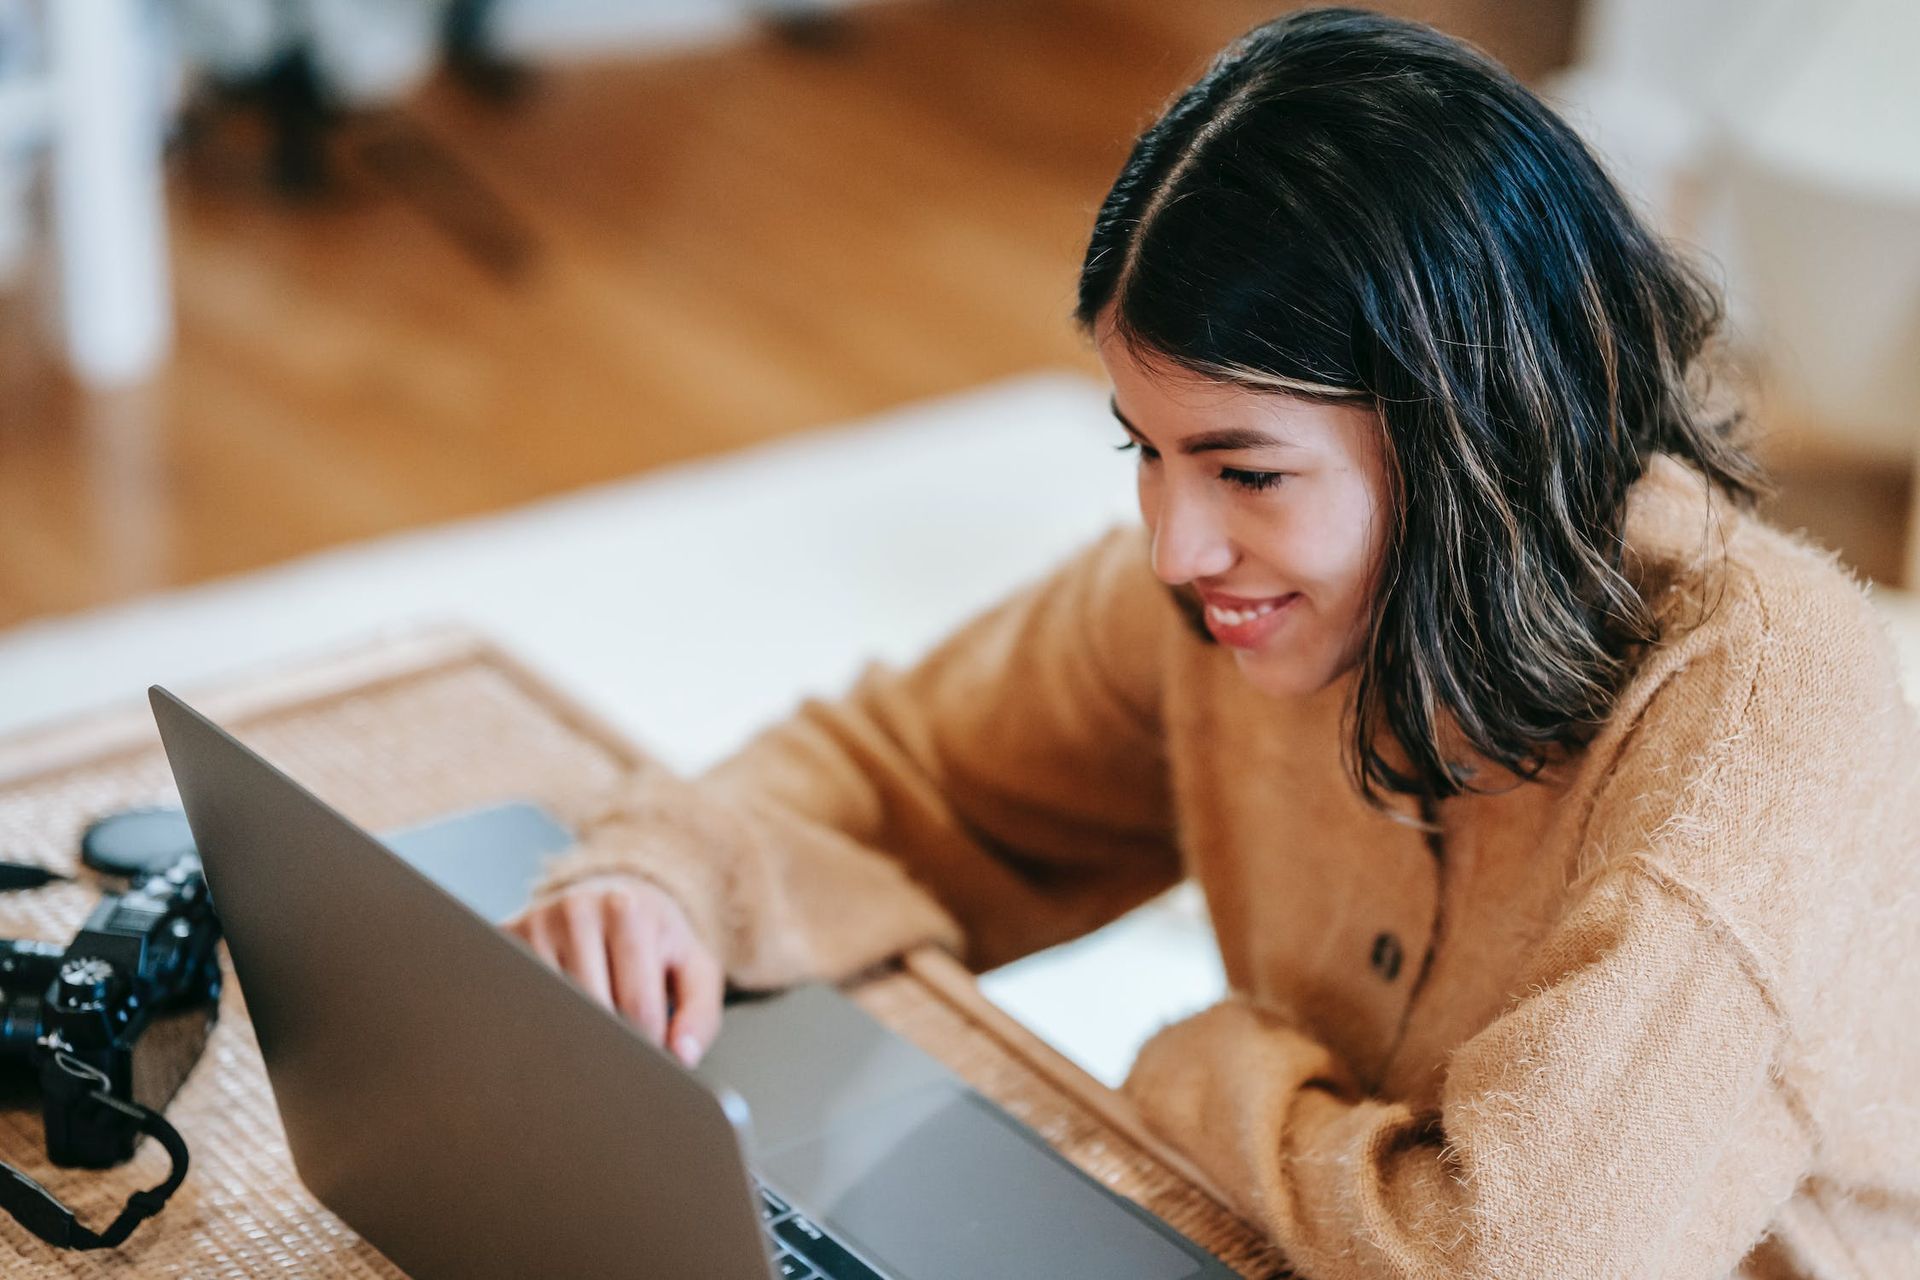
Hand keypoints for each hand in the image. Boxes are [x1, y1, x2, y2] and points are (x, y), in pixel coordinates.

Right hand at [505, 876, 721, 1066]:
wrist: (612, 897)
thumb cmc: (655, 940)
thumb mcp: (693, 968)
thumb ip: (701, 1014)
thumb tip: (682, 1056)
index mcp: (629, 910)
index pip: (637, 1008)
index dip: (648, 1048)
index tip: (652, 1060)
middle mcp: (577, 909)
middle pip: (592, 1012)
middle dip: (611, 1047)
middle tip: (622, 1058)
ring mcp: (536, 924)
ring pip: (554, 1014)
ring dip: (573, 1037)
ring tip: (593, 1031)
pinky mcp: (506, 940)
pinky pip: (523, 1005)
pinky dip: (541, 1024)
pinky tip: (560, 1019)